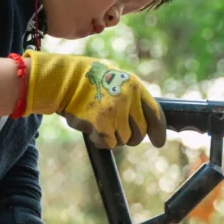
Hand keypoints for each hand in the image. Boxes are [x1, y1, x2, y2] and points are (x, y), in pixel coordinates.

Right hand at [23, 50, 165, 149]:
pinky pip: (108, 144)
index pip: (154, 113)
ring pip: (123, 140)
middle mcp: (127, 99)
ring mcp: (115, 112)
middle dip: (131, 138)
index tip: (158, 142)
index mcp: (134, 86)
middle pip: (139, 132)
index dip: (158, 131)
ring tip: (99, 125)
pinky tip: (92, 130)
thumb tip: (142, 120)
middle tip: (117, 134)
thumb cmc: (87, 80)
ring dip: (112, 138)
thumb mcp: (114, 79)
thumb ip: (130, 96)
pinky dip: (100, 141)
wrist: (64, 81)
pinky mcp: (102, 125)